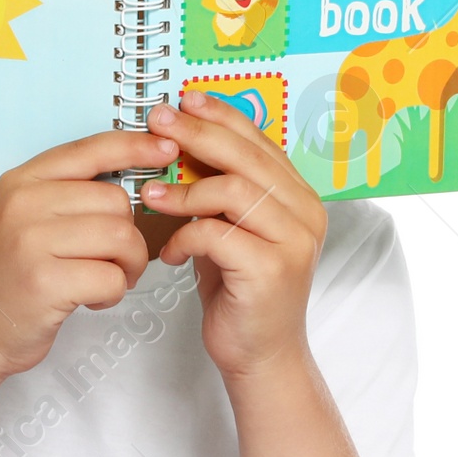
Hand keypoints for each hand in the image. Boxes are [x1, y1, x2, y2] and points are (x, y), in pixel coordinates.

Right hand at [0, 127, 178, 379]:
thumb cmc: (7, 276)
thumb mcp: (24, 219)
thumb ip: (67, 195)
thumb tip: (133, 177)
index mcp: (21, 181)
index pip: (90, 150)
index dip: (135, 147)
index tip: (166, 151)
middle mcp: (23, 204)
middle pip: (116, 201)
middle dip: (129, 236)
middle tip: (113, 261)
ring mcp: (31, 242)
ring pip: (121, 237)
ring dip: (127, 266)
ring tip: (105, 280)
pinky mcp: (44, 282)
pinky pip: (111, 277)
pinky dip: (112, 293)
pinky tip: (89, 299)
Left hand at [138, 90, 325, 380]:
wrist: (260, 356)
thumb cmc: (241, 292)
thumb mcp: (231, 231)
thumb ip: (221, 193)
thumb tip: (182, 143)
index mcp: (299, 198)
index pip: (261, 142)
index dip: (222, 116)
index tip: (185, 101)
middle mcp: (306, 214)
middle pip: (248, 157)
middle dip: (198, 136)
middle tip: (159, 124)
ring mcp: (294, 242)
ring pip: (235, 190)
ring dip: (185, 190)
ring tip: (151, 196)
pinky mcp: (271, 270)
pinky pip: (218, 234)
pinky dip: (185, 236)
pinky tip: (169, 252)